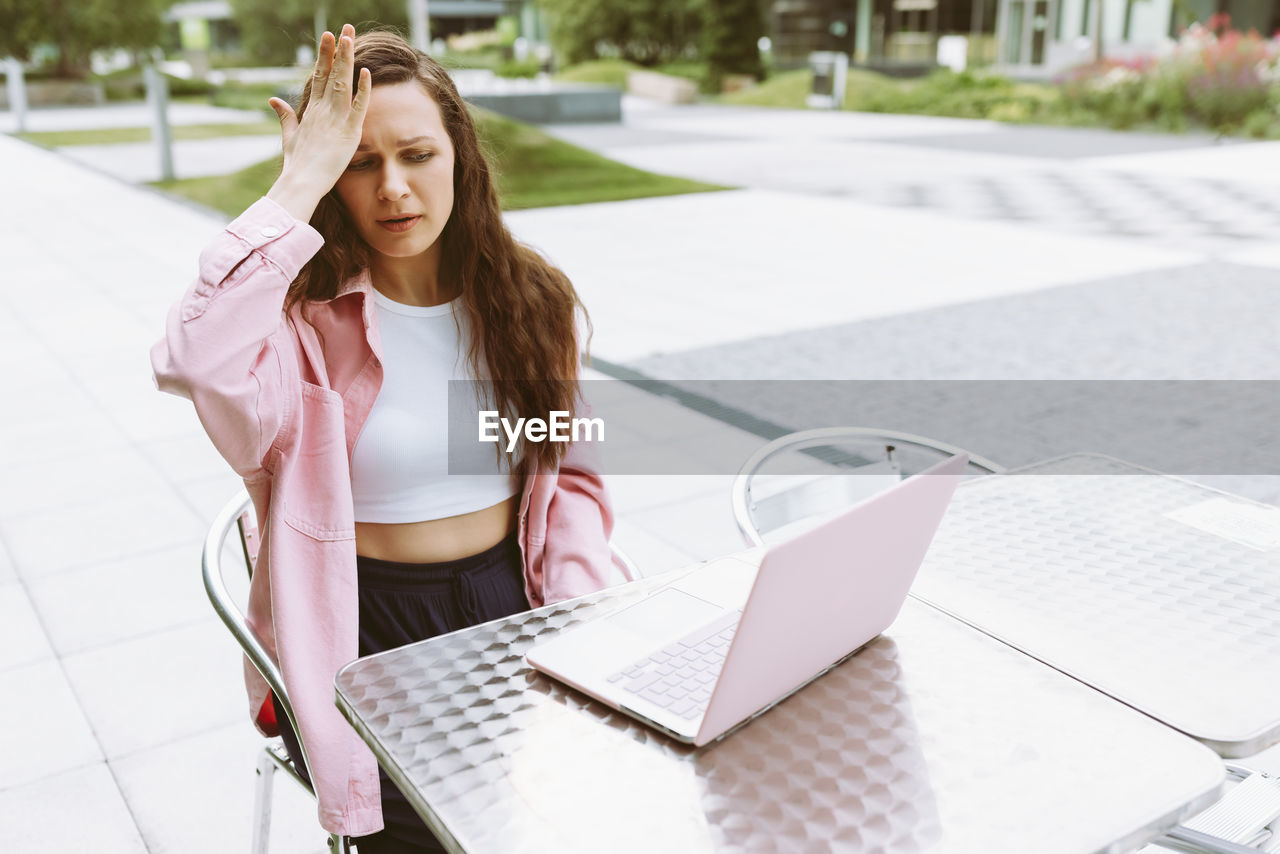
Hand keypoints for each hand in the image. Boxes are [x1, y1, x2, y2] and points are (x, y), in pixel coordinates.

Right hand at [265, 23, 370, 222]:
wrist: (301, 182)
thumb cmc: (297, 164)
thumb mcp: (290, 136)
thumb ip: (285, 116)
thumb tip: (273, 99)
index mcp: (311, 110)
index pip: (320, 76)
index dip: (325, 56)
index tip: (329, 37)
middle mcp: (322, 110)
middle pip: (331, 73)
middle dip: (338, 49)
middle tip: (344, 28)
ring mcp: (335, 120)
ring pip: (343, 83)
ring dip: (348, 59)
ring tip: (351, 37)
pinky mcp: (348, 133)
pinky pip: (358, 107)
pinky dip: (362, 90)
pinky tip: (366, 72)